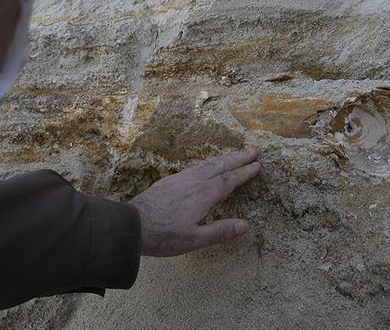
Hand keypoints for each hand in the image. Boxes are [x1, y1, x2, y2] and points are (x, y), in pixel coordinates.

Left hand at [129, 147, 261, 256]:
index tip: (258, 165)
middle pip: (221, 166)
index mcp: (204, 195)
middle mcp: (195, 182)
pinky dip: (208, 161)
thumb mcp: (195, 240)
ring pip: (207, 163)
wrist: (131, 225)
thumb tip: (245, 225)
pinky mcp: (170, 180)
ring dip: (224, 157)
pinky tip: (206, 164)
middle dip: (238, 158)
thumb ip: (220, 231)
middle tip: (254, 150)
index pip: (230, 180)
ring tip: (235, 153)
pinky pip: (195, 166)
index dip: (245, 172)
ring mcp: (181, 179)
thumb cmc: (163, 235)